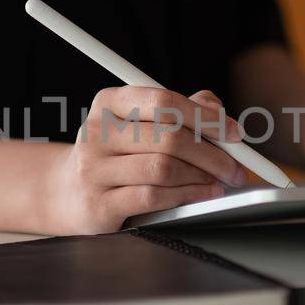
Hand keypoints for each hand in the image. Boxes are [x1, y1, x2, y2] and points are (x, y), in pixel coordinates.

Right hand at [43, 87, 246, 233]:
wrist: (68, 192)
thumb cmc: (117, 153)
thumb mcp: (140, 123)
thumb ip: (181, 111)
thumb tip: (218, 109)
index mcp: (109, 102)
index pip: (163, 101)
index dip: (205, 117)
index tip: (234, 134)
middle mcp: (97, 131)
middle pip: (168, 137)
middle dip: (212, 154)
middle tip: (236, 167)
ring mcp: (94, 168)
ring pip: (163, 168)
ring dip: (201, 177)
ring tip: (219, 182)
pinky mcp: (98, 203)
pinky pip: (153, 197)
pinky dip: (186, 196)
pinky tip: (201, 195)